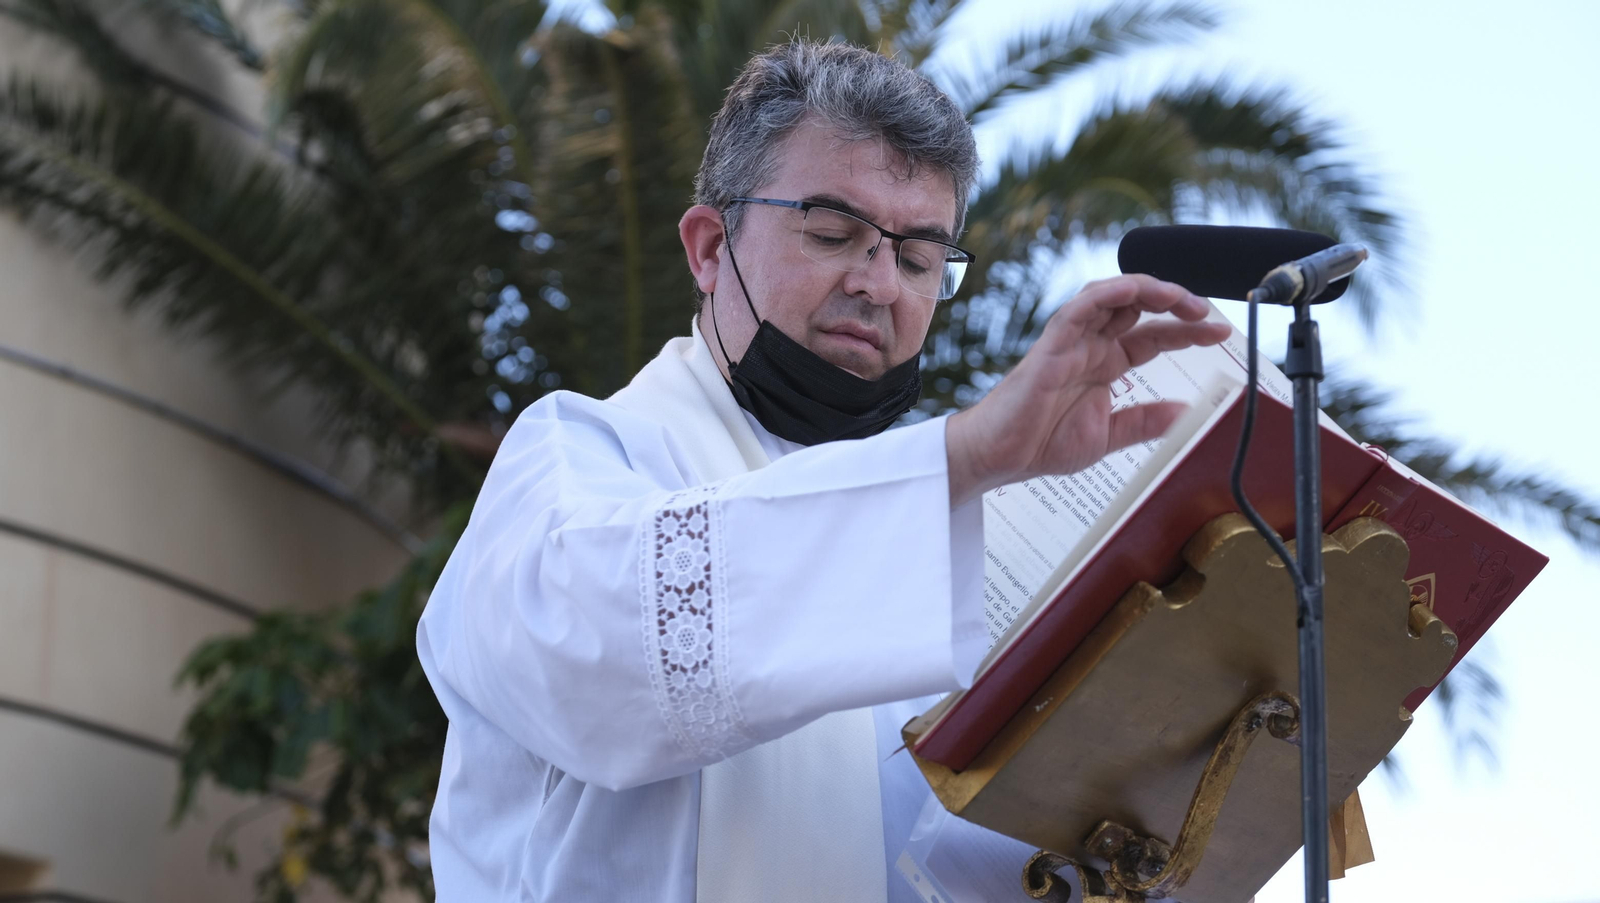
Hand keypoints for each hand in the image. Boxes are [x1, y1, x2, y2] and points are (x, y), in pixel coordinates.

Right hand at [945, 275, 1230, 507]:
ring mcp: (1071, 342)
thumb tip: (1186, 413)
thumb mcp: (1109, 437)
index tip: (1220, 334)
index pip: (1155, 335)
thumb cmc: (1040, 445)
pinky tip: (1132, 290)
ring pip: (1112, 297)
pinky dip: (1107, 294)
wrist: (998, 458)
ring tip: (1179, 298)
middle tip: (1206, 313)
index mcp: (1106, 363)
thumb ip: (1145, 422)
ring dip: (1148, 290)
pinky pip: (1079, 310)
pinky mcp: (1051, 346)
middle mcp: (1091, 346)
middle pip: (1139, 306)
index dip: (1189, 331)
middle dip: (1176, 302)